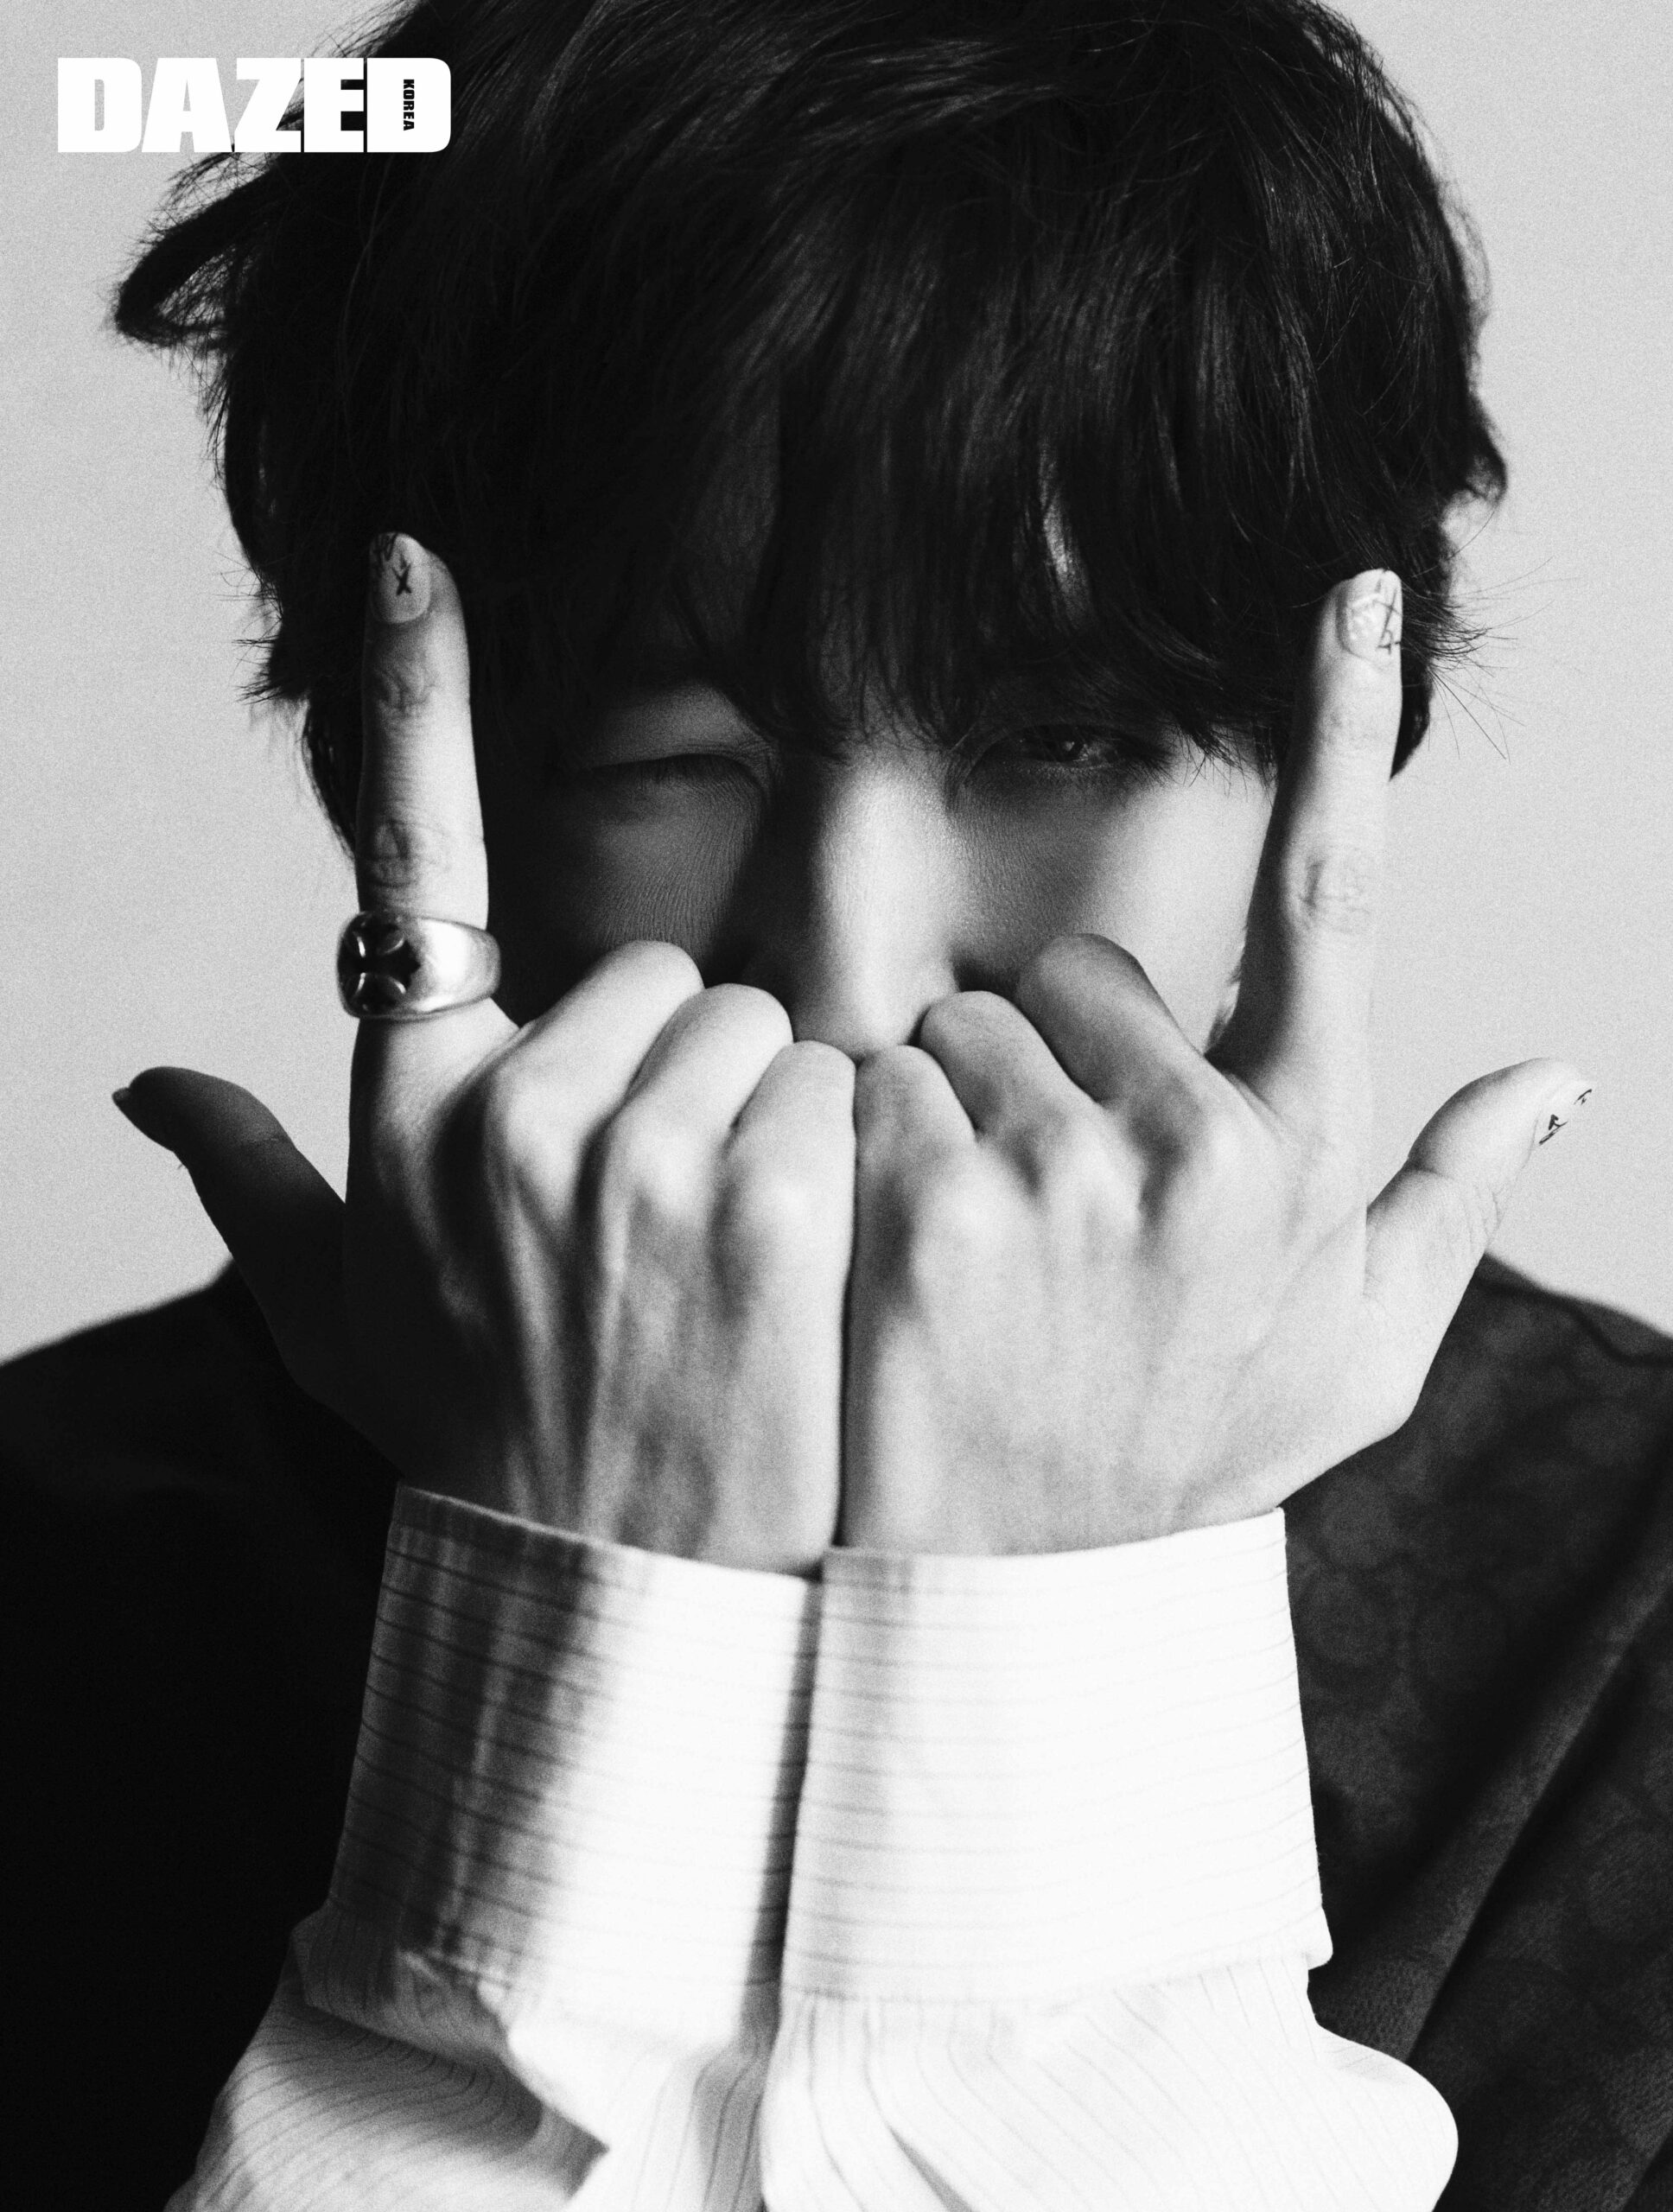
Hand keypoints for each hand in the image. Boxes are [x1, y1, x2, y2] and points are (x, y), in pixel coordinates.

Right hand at [116, 536, 854, 1572]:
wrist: (626, 1603)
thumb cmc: (488, 1444)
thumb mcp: (342, 1330)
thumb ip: (252, 1195)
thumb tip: (146, 1088)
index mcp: (404, 1117)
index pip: (403, 877)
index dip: (412, 704)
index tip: (410, 557)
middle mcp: (499, 1115)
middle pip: (660, 975)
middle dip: (686, 1077)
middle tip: (669, 1223)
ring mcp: (631, 1157)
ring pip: (761, 1027)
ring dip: (768, 1124)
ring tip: (737, 1265)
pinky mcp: (765, 1205)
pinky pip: (840, 1092)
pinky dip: (843, 1164)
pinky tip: (806, 1279)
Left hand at [842, 571, 1589, 1553]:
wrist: (1022, 1600)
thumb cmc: (1189, 1457)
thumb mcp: (1353, 1356)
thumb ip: (1449, 1201)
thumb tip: (1559, 1071)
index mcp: (1300, 1154)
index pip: (1330, 902)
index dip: (1341, 732)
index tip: (1345, 589)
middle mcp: (1199, 1147)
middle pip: (1081, 977)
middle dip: (1055, 1067)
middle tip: (1052, 1217)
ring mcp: (1061, 1175)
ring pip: (963, 1027)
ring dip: (957, 1114)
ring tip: (978, 1256)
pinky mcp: (926, 1205)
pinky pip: (868, 1086)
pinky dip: (867, 1149)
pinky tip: (894, 1265)